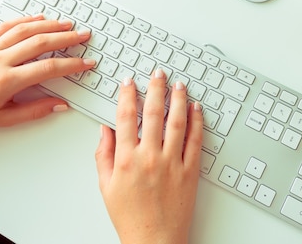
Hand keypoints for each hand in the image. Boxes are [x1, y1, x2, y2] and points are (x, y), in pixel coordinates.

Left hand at [0, 15, 94, 136]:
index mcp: (6, 82)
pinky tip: (38, 18)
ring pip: (24, 30)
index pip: (48, 69)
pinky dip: (24, 20)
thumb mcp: (3, 119)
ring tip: (67, 24)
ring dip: (49, 25)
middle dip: (66, 38)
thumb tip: (59, 105)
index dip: (72, 65)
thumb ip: (34, 111)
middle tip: (83, 35)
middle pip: (40, 43)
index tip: (86, 63)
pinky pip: (5, 26)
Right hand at [95, 70, 203, 243]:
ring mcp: (173, 163)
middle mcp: (151, 157)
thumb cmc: (130, 217)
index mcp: (127, 159)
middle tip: (158, 73)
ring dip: (179, 99)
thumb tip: (104, 130)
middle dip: (156, 88)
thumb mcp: (106, 186)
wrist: (154, 240)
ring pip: (178, 122)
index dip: (128, 95)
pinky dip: (197, 122)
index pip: (127, 117)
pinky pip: (195, 141)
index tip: (129, 82)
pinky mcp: (190, 171)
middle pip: (154, 113)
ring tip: (179, 84)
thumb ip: (104, 155)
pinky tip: (196, 109)